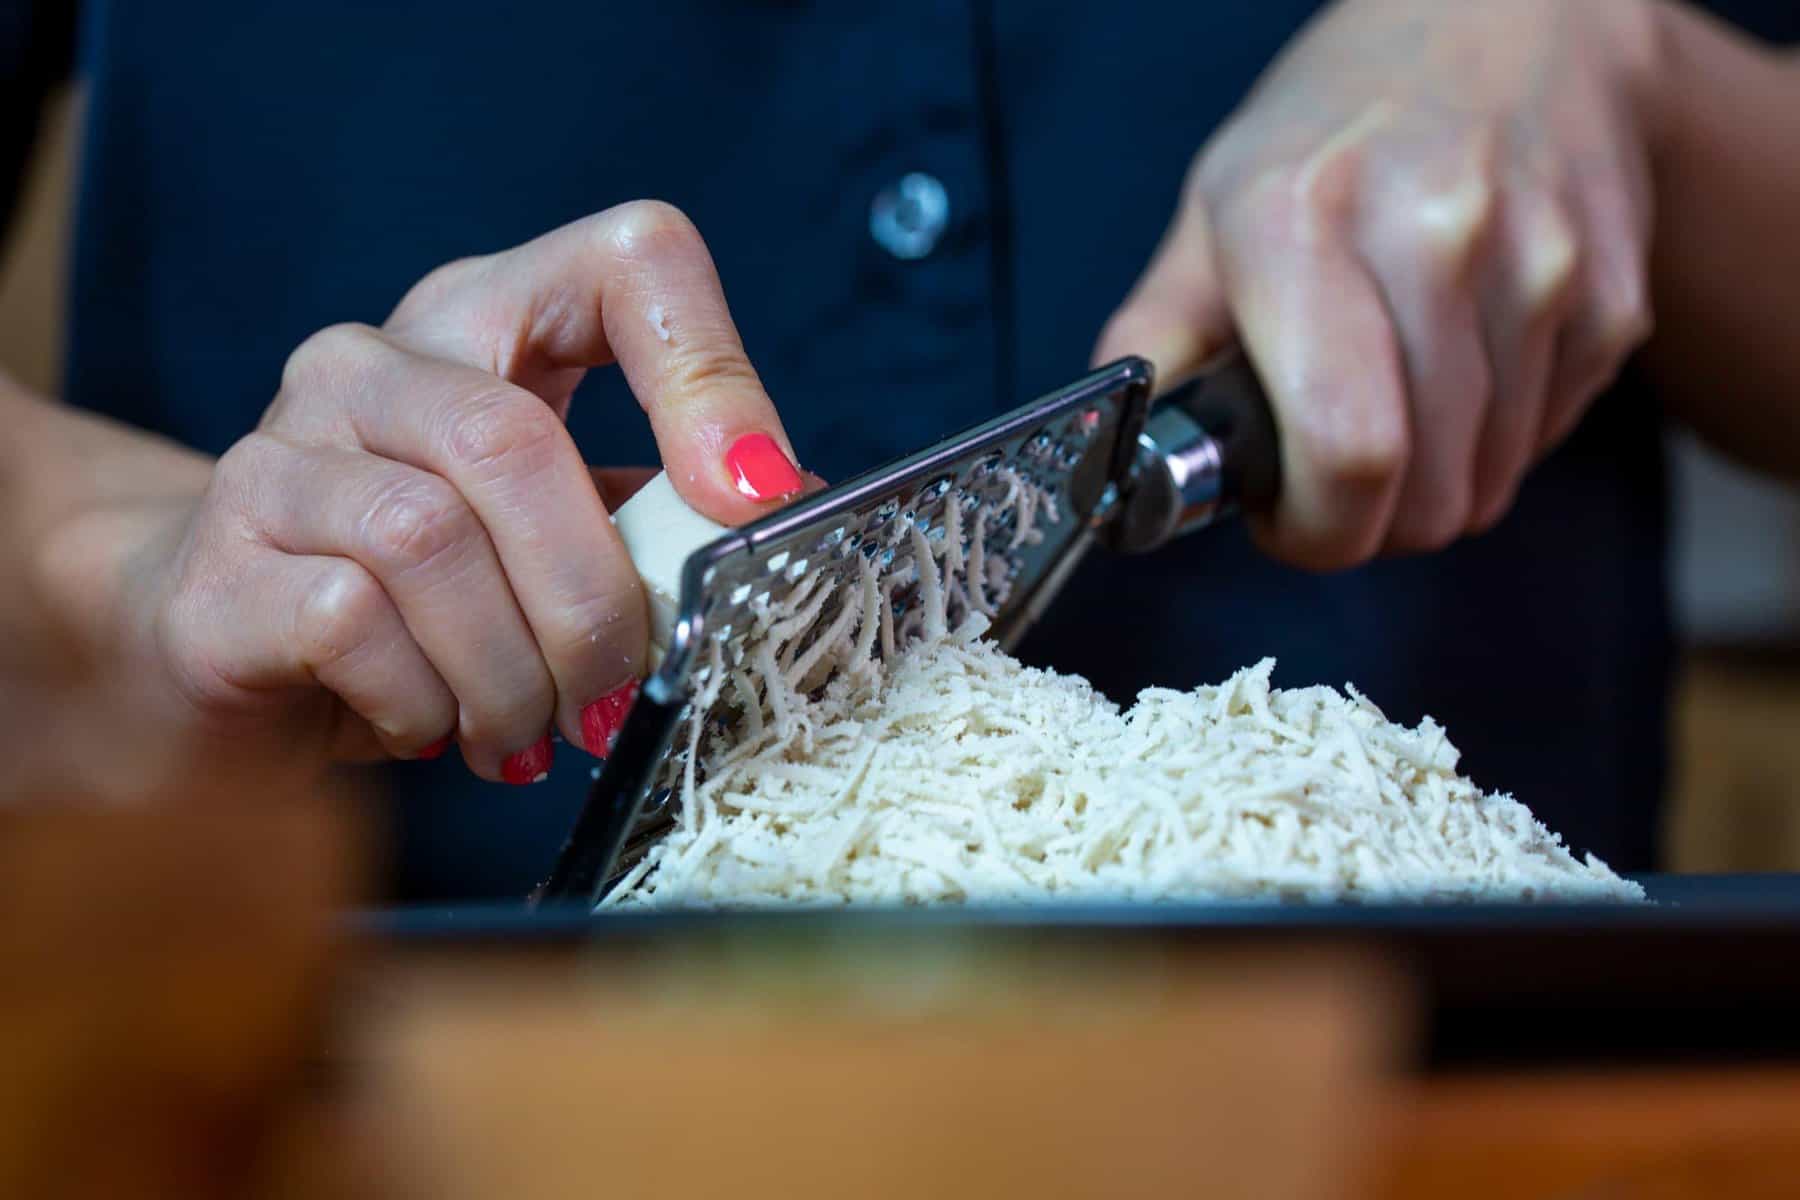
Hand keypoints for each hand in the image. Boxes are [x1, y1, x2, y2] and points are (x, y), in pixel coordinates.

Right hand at [32, 202, 802, 790]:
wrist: (221, 653)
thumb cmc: (424, 600)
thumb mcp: (556, 543)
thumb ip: (653, 519)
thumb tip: (790, 508)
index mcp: (487, 324)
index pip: (627, 261)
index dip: (709, 374)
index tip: (757, 500)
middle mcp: (373, 362)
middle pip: (512, 440)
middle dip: (593, 598)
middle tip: (622, 695)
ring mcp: (279, 453)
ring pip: (430, 539)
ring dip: (511, 671)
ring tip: (531, 732)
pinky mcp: (217, 566)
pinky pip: (349, 620)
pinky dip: (424, 701)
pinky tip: (435, 728)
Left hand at [1096, 0, 1662, 566]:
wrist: (1510, 21)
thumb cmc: (1335, 130)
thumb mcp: (1212, 209)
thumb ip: (1155, 341)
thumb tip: (1116, 464)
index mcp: (1300, 220)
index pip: (1344, 450)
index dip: (1315, 531)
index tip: (1289, 522)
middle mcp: (1433, 234)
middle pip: (1423, 494)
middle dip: (1367, 524)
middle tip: (1334, 478)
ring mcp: (1540, 262)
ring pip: (1488, 484)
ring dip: (1434, 483)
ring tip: (1395, 403)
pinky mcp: (1611, 294)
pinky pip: (1542, 441)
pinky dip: (1497, 438)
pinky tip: (1464, 362)